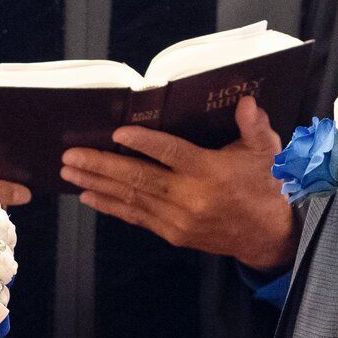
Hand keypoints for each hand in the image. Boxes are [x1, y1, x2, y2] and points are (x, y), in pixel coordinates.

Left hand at [59, 97, 295, 271]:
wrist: (268, 236)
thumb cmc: (264, 185)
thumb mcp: (266, 151)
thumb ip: (254, 125)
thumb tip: (247, 101)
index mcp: (210, 172)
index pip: (171, 154)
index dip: (144, 144)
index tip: (117, 134)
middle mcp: (190, 197)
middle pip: (139, 179)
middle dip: (101, 165)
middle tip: (71, 155)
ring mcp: (179, 219)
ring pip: (131, 199)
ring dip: (97, 184)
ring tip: (70, 171)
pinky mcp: (173, 233)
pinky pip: (136, 218)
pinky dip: (110, 206)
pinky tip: (88, 196)